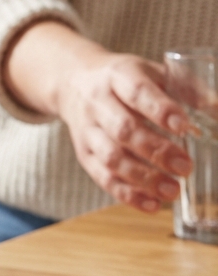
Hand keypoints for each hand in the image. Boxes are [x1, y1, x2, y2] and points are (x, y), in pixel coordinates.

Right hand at [5, 21, 192, 212]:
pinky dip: (127, 194)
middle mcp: (97, 102)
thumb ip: (186, 88)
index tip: (185, 127)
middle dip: (156, 151)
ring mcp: (87, 130)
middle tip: (186, 167)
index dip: (160, 110)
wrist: (73, 82)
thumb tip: (217, 111)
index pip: (137, 92)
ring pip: (111, 157)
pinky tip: (152, 204)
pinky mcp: (83, 153)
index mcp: (118, 75)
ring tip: (173, 191)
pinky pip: (102, 177)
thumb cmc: (124, 79)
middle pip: (122, 130)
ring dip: (143, 178)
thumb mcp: (152, 71)